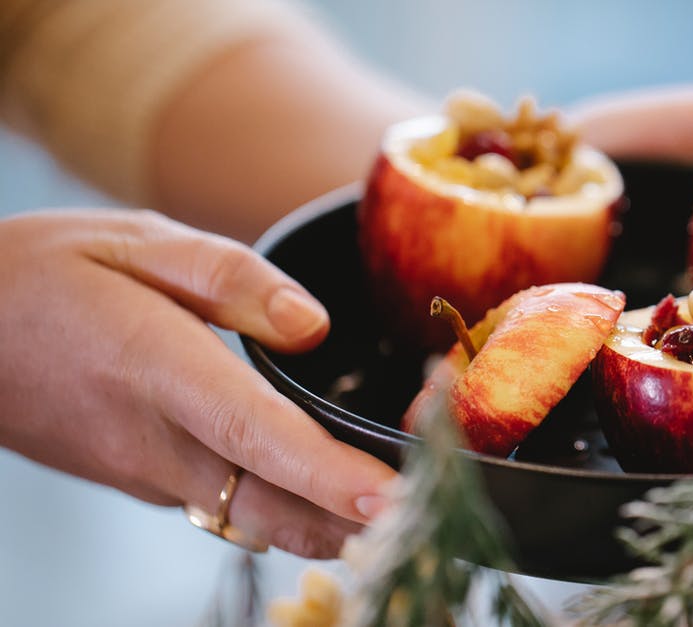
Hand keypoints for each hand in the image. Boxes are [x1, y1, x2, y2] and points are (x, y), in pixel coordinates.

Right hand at [0, 209, 395, 557]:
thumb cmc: (44, 274)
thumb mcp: (133, 240)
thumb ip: (229, 277)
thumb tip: (312, 326)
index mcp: (156, 368)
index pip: (256, 435)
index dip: (327, 474)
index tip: (391, 498)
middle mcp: (157, 440)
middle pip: (272, 505)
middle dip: (358, 522)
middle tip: (440, 512)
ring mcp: (150, 474)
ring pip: (257, 522)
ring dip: (333, 529)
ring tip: (413, 517)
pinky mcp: (149, 483)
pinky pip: (233, 511)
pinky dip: (293, 515)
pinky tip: (340, 504)